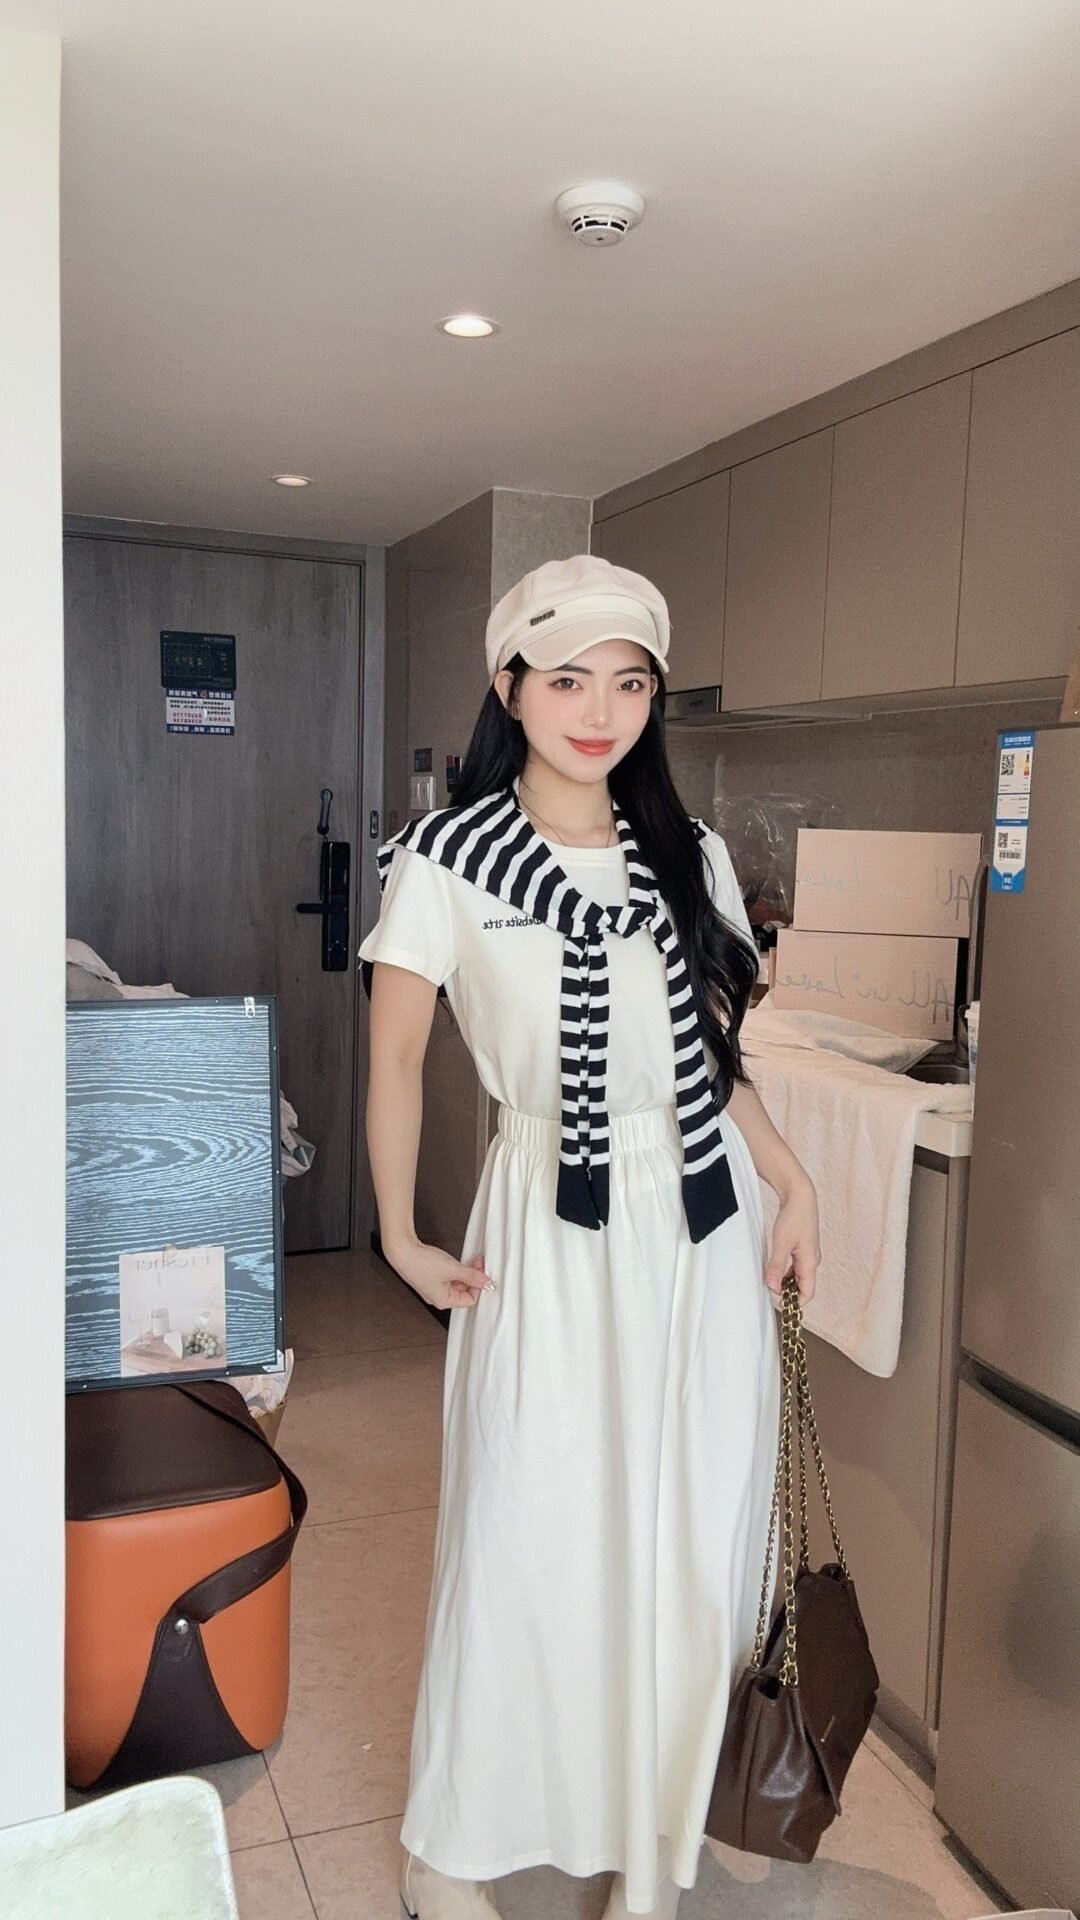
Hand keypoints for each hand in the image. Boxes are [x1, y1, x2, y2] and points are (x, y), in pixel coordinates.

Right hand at [386, 1239, 494, 1310]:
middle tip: (477, 1263)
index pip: (470, 1300)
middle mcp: (438, 1297)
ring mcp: (433, 1288)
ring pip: (456, 1284)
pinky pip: (448, 1278)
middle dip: (473, 1278)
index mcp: (443, 1301)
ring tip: (468, 1260)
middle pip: (464, 1292)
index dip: (478, 1286)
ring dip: (465, 1273)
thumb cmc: (421, 1263)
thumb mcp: (452, 1269)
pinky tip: (456, 1261)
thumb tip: (487, 1282)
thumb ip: (472, 1276)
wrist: (402, 1251)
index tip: (482, 1271)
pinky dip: (456, 1270)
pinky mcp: (430, 1278)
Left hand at [764, 1177, 819, 1303]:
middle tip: (769, 1290)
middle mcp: (812, 1260)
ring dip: (785, 1282)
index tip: (777, 1301)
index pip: (807, 1293)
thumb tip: (772, 1287)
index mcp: (810, 1262)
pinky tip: (774, 1268)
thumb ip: (776, 1266)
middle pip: (802, 1287)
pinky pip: (795, 1267)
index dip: (794, 1302)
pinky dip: (786, 1271)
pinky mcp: (802, 1248)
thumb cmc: (794, 1216)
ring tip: (769, 1279)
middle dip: (788, 1293)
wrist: (800, 1195)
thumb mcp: (781, 1243)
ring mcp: (808, 1254)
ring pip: (798, 1277)